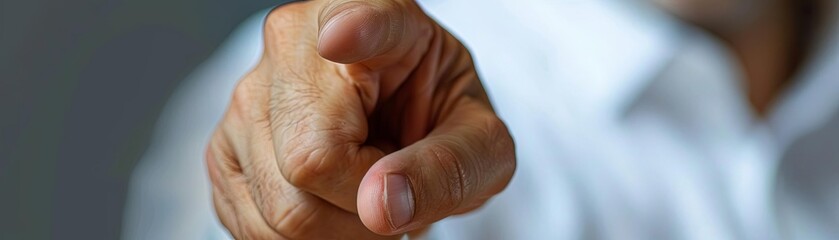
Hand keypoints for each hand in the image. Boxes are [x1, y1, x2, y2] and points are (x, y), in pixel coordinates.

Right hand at [206, 0, 515, 237]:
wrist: (402, 125)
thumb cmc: (442, 121)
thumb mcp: (480, 144)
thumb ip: (449, 167)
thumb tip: (380, 205)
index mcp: (380, 21)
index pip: (359, 19)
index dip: (354, 28)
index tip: (345, 35)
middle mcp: (294, 44)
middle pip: (311, 162)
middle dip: (364, 208)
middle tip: (394, 186)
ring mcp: (248, 95)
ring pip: (280, 207)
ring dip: (337, 230)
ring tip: (364, 191)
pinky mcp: (223, 149)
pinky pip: (254, 226)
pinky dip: (302, 239)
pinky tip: (330, 205)